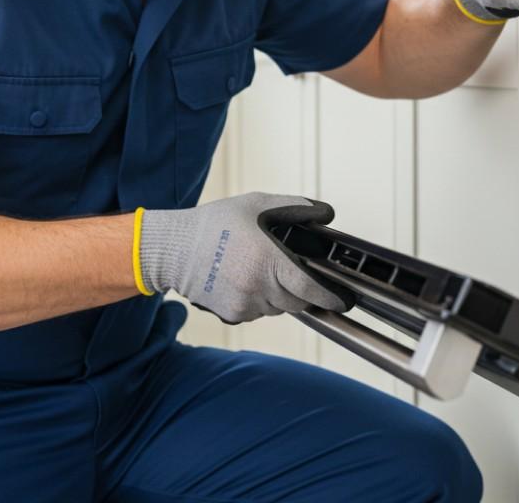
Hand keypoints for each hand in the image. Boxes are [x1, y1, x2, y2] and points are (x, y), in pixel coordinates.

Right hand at [137, 192, 353, 323]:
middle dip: (302, 289)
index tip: (345, 300)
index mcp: (269, 261)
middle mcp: (259, 288)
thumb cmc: (215, 223)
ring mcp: (245, 305)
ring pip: (279, 308)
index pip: (311, 289)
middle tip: (294, 270)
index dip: (332, 297)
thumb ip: (295, 208)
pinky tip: (245, 279)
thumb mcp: (257, 204)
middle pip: (298, 301)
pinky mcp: (232, 315)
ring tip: (261, 268)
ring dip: (280, 294)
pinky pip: (258, 312)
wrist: (172, 249)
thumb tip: (325, 212)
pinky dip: (260, 300)